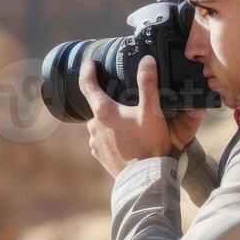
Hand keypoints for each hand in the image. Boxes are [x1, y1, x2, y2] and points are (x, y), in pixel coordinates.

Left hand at [80, 57, 204, 176]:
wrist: (145, 178)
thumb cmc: (149, 144)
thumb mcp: (152, 112)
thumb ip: (148, 84)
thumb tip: (146, 60)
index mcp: (104, 112)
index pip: (87, 85)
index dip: (87, 72)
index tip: (90, 64)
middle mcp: (94, 126)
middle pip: (98, 107)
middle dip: (109, 102)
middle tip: (125, 102)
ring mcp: (95, 143)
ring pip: (101, 125)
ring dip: (112, 122)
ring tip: (130, 124)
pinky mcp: (99, 155)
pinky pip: (103, 140)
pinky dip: (112, 137)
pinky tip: (127, 140)